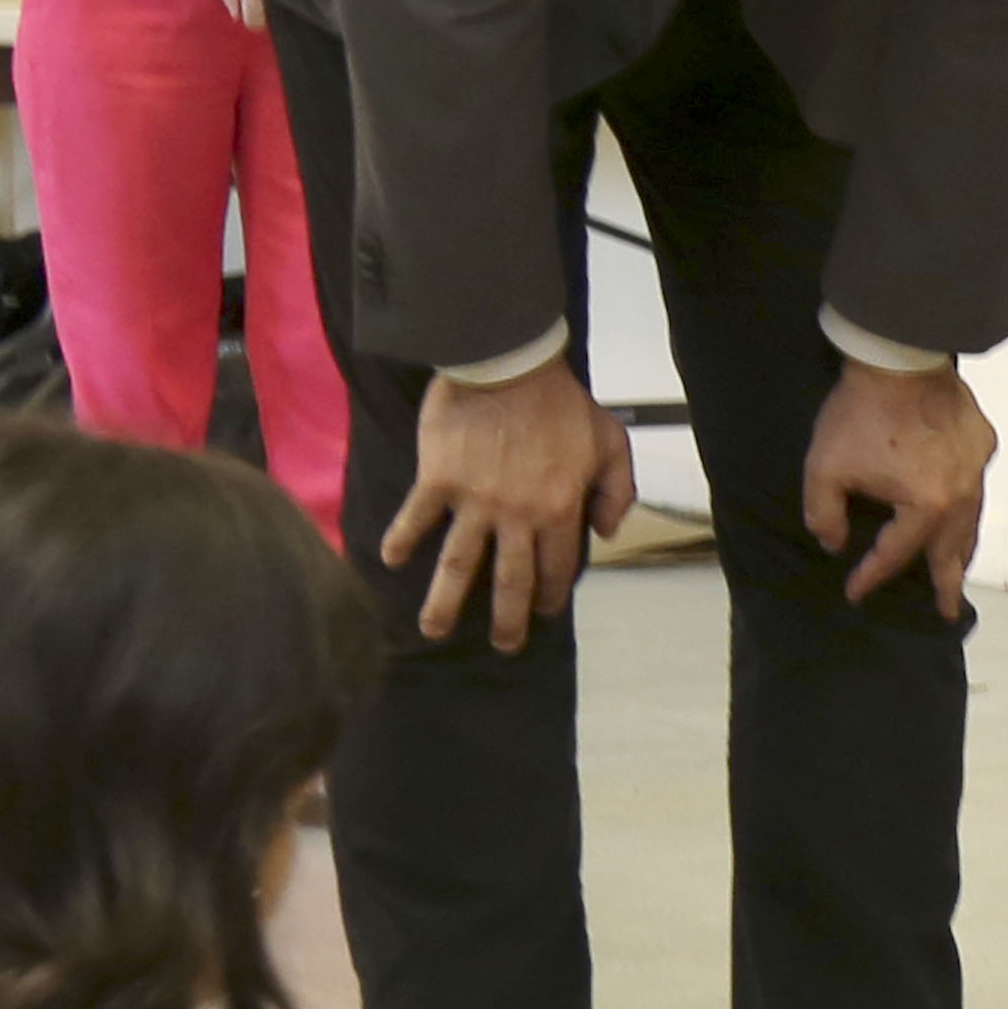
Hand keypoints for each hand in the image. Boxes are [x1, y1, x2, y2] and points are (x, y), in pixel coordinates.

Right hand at [390, 352, 635, 649]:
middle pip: (510, 581)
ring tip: (433, 630)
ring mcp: (474, 501)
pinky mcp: (438, 480)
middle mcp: (515, 516)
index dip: (552, 592)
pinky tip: (390, 561)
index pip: (557, 566)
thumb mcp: (610, 441)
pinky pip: (417, 518)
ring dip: (445, 602)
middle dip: (508, 619)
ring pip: (459, 564)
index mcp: (558, 509)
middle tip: (504, 646)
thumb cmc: (561, 401)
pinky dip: (402, 539)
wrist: (509, 362)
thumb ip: (617, 489)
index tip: (544, 610)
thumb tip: (606, 532)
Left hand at [802, 360, 991, 617]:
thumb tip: (834, 543)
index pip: (896, 554)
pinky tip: (962, 510)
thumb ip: (825, 514)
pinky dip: (968, 508)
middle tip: (947, 611)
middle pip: (952, 551)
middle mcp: (961, 494)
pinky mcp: (981, 441)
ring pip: (971, 522)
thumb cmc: (861, 412)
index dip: (871, 576)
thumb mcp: (825, 468)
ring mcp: (976, 468)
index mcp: (925, 506)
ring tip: (957, 570)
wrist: (898, 355)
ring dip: (961, 550)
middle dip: (947, 584)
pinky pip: (976, 486)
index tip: (855, 593)